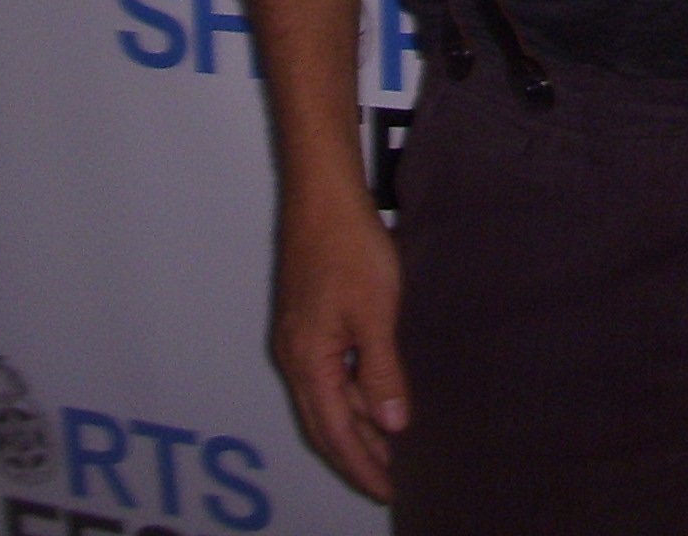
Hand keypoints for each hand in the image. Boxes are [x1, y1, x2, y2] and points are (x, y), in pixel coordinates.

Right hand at [269, 190, 408, 502]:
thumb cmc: (348, 246)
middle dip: (356, 456)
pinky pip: (328, 374)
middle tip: (389, 481)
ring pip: (326, 399)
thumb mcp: (375, 313)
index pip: (335, 432)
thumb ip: (381, 372)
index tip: (386, 490)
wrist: (323, 196)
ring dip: (355, 426)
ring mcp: (298, 339)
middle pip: (325, 423)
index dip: (361, 465)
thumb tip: (392, 425)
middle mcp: (295, 357)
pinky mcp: (308, 320)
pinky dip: (351, 394)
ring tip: (389, 447)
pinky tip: (374, 395)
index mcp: (308, 361)